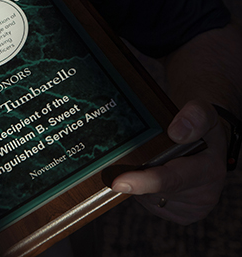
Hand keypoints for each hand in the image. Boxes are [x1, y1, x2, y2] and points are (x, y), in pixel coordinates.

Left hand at [111, 100, 227, 224]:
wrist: (208, 145)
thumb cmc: (202, 127)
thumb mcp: (204, 111)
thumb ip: (194, 116)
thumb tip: (176, 132)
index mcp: (209, 170)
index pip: (170, 178)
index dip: (143, 181)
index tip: (118, 182)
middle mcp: (203, 194)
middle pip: (154, 190)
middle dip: (134, 175)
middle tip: (117, 160)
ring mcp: (192, 208)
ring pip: (150, 198)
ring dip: (139, 181)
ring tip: (144, 159)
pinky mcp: (181, 215)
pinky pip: (151, 204)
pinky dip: (144, 190)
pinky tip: (149, 172)